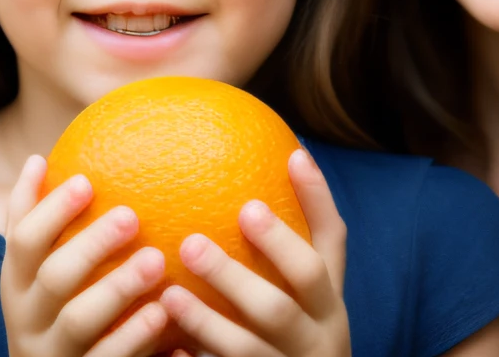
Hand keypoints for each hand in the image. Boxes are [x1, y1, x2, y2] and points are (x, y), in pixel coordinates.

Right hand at [1, 155, 169, 356]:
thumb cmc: (47, 313)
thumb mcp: (31, 273)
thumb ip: (32, 222)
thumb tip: (36, 158)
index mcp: (17, 284)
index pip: (25, 241)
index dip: (52, 210)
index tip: (87, 180)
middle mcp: (29, 318)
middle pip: (54, 278)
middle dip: (90, 245)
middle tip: (131, 215)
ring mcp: (54, 353)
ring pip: (80, 322)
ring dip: (118, 289)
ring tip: (156, 262)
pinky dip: (136, 339)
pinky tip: (164, 316)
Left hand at [159, 148, 349, 356]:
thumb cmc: (297, 340)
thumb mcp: (306, 300)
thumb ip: (287, 250)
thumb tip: (266, 161)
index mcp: (329, 302)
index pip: (332, 244)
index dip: (316, 202)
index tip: (283, 165)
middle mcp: (320, 335)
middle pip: (289, 297)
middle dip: (248, 265)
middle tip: (196, 240)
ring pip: (248, 348)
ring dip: (206, 320)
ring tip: (169, 294)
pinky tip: (167, 349)